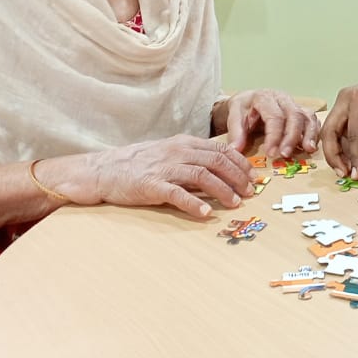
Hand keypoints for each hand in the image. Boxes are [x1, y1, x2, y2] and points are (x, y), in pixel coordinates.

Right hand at [87, 134, 257, 217]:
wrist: (104, 169)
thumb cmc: (139, 163)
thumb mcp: (170, 153)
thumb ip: (193, 158)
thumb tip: (222, 170)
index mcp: (184, 142)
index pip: (221, 149)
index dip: (241, 164)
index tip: (253, 177)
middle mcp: (177, 151)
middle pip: (217, 161)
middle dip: (238, 177)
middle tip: (249, 193)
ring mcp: (165, 168)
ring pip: (202, 175)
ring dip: (223, 190)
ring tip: (235, 203)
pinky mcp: (152, 185)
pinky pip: (177, 194)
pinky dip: (194, 204)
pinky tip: (205, 214)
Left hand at [215, 89, 319, 157]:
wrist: (248, 100)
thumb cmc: (243, 108)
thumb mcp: (234, 116)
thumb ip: (236, 132)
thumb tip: (236, 149)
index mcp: (265, 97)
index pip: (275, 117)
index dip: (274, 136)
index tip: (271, 153)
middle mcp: (282, 98)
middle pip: (294, 115)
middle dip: (292, 137)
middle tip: (285, 154)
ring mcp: (293, 104)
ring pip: (307, 116)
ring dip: (308, 134)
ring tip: (308, 150)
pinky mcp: (300, 111)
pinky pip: (312, 119)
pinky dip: (314, 132)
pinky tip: (311, 145)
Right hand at [321, 73, 357, 179]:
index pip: (353, 132)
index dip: (355, 156)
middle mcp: (344, 98)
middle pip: (329, 131)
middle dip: (334, 155)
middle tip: (343, 174)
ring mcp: (341, 103)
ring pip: (330, 132)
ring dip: (336, 153)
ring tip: (346, 171)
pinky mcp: (343, 110)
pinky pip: (338, 131)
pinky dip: (342, 146)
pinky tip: (350, 161)